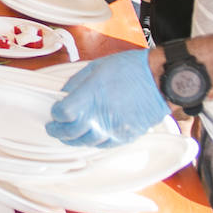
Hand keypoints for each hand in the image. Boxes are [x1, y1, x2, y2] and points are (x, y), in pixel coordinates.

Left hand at [46, 49, 168, 146]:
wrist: (159, 80)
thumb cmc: (132, 70)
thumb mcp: (96, 67)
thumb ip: (76, 83)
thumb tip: (64, 94)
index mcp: (91, 95)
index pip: (63, 113)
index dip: (55, 114)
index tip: (55, 111)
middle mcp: (100, 115)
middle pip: (70, 132)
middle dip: (57, 131)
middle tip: (53, 128)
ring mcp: (113, 128)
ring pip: (85, 142)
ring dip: (73, 140)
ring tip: (69, 134)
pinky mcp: (125, 136)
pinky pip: (103, 145)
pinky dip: (92, 142)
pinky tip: (89, 136)